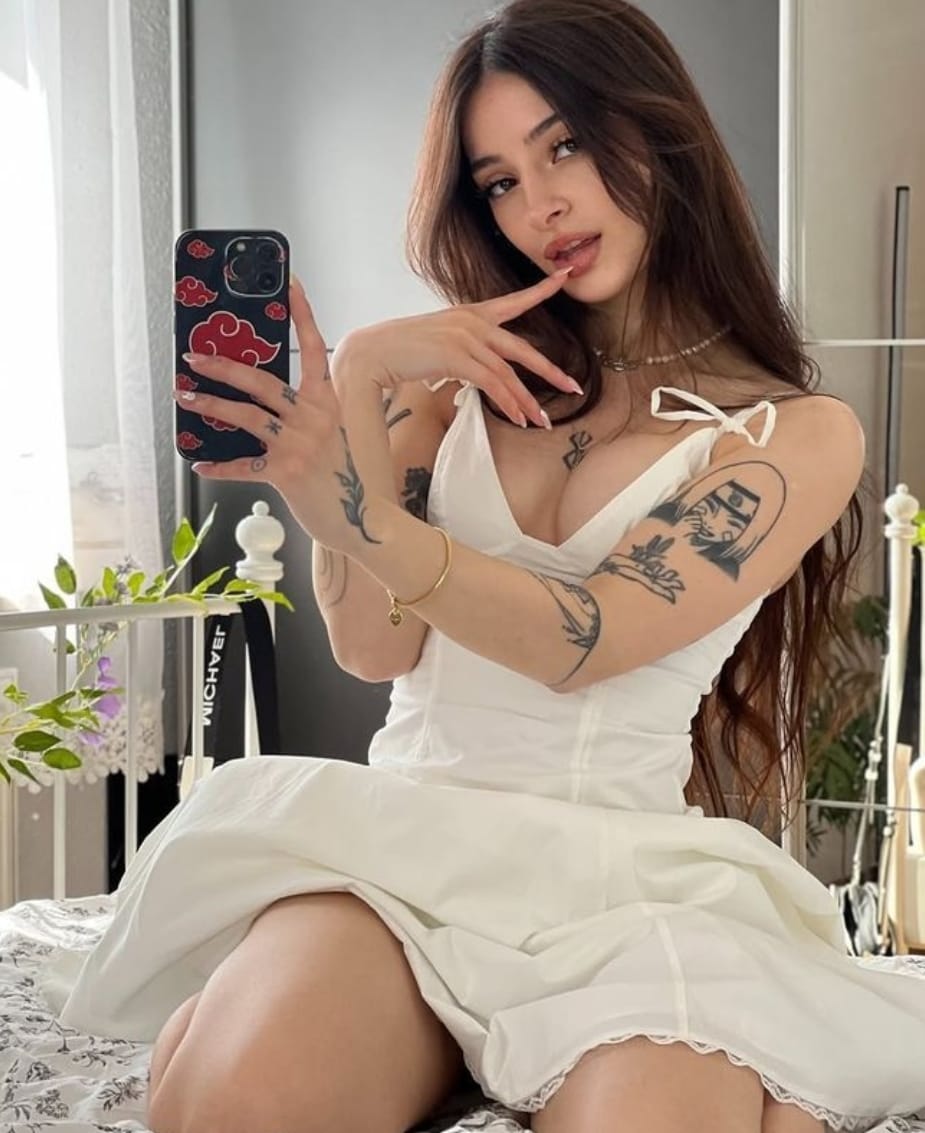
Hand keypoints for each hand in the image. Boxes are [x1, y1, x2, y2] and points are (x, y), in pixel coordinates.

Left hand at [173, 276, 354, 547]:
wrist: (360, 520)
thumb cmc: (339, 475)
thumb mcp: (330, 433)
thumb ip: (304, 411)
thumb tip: (257, 395)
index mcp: (328, 402)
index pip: (314, 348)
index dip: (301, 315)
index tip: (288, 284)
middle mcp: (315, 418)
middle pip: (264, 381)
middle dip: (224, 366)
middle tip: (194, 356)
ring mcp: (301, 444)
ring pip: (247, 416)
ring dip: (212, 405)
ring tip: (186, 397)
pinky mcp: (286, 472)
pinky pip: (244, 465)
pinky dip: (220, 466)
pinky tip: (201, 464)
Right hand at [331, 267, 582, 428]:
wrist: (373, 352)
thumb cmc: (402, 351)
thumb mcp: (440, 344)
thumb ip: (466, 352)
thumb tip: (481, 374)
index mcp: (472, 313)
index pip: (514, 301)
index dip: (541, 290)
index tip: (565, 277)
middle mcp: (473, 322)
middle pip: (522, 349)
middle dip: (551, 370)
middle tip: (575, 387)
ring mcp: (465, 338)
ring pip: (508, 373)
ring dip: (525, 401)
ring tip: (540, 421)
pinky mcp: (456, 357)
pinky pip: (491, 383)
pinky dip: (507, 403)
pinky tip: (518, 418)